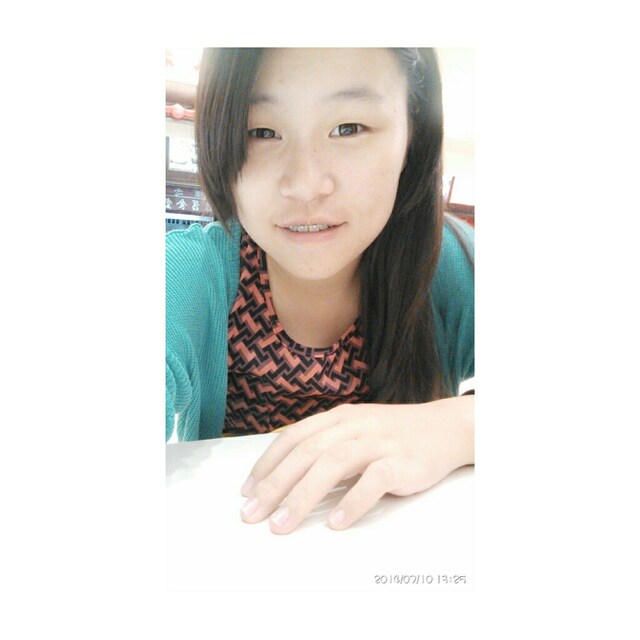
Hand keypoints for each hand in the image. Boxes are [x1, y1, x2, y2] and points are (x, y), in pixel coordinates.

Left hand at [239, 395, 473, 533]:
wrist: (443, 428)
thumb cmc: (392, 435)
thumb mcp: (355, 430)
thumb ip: (326, 446)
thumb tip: (287, 477)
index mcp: (337, 418)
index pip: (293, 438)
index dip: (267, 463)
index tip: (247, 490)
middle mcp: (353, 426)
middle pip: (306, 452)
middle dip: (274, 485)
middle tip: (252, 514)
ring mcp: (377, 442)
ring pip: (333, 464)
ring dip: (303, 496)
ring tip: (282, 524)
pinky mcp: (401, 461)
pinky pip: (373, 481)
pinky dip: (352, 502)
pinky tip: (335, 523)